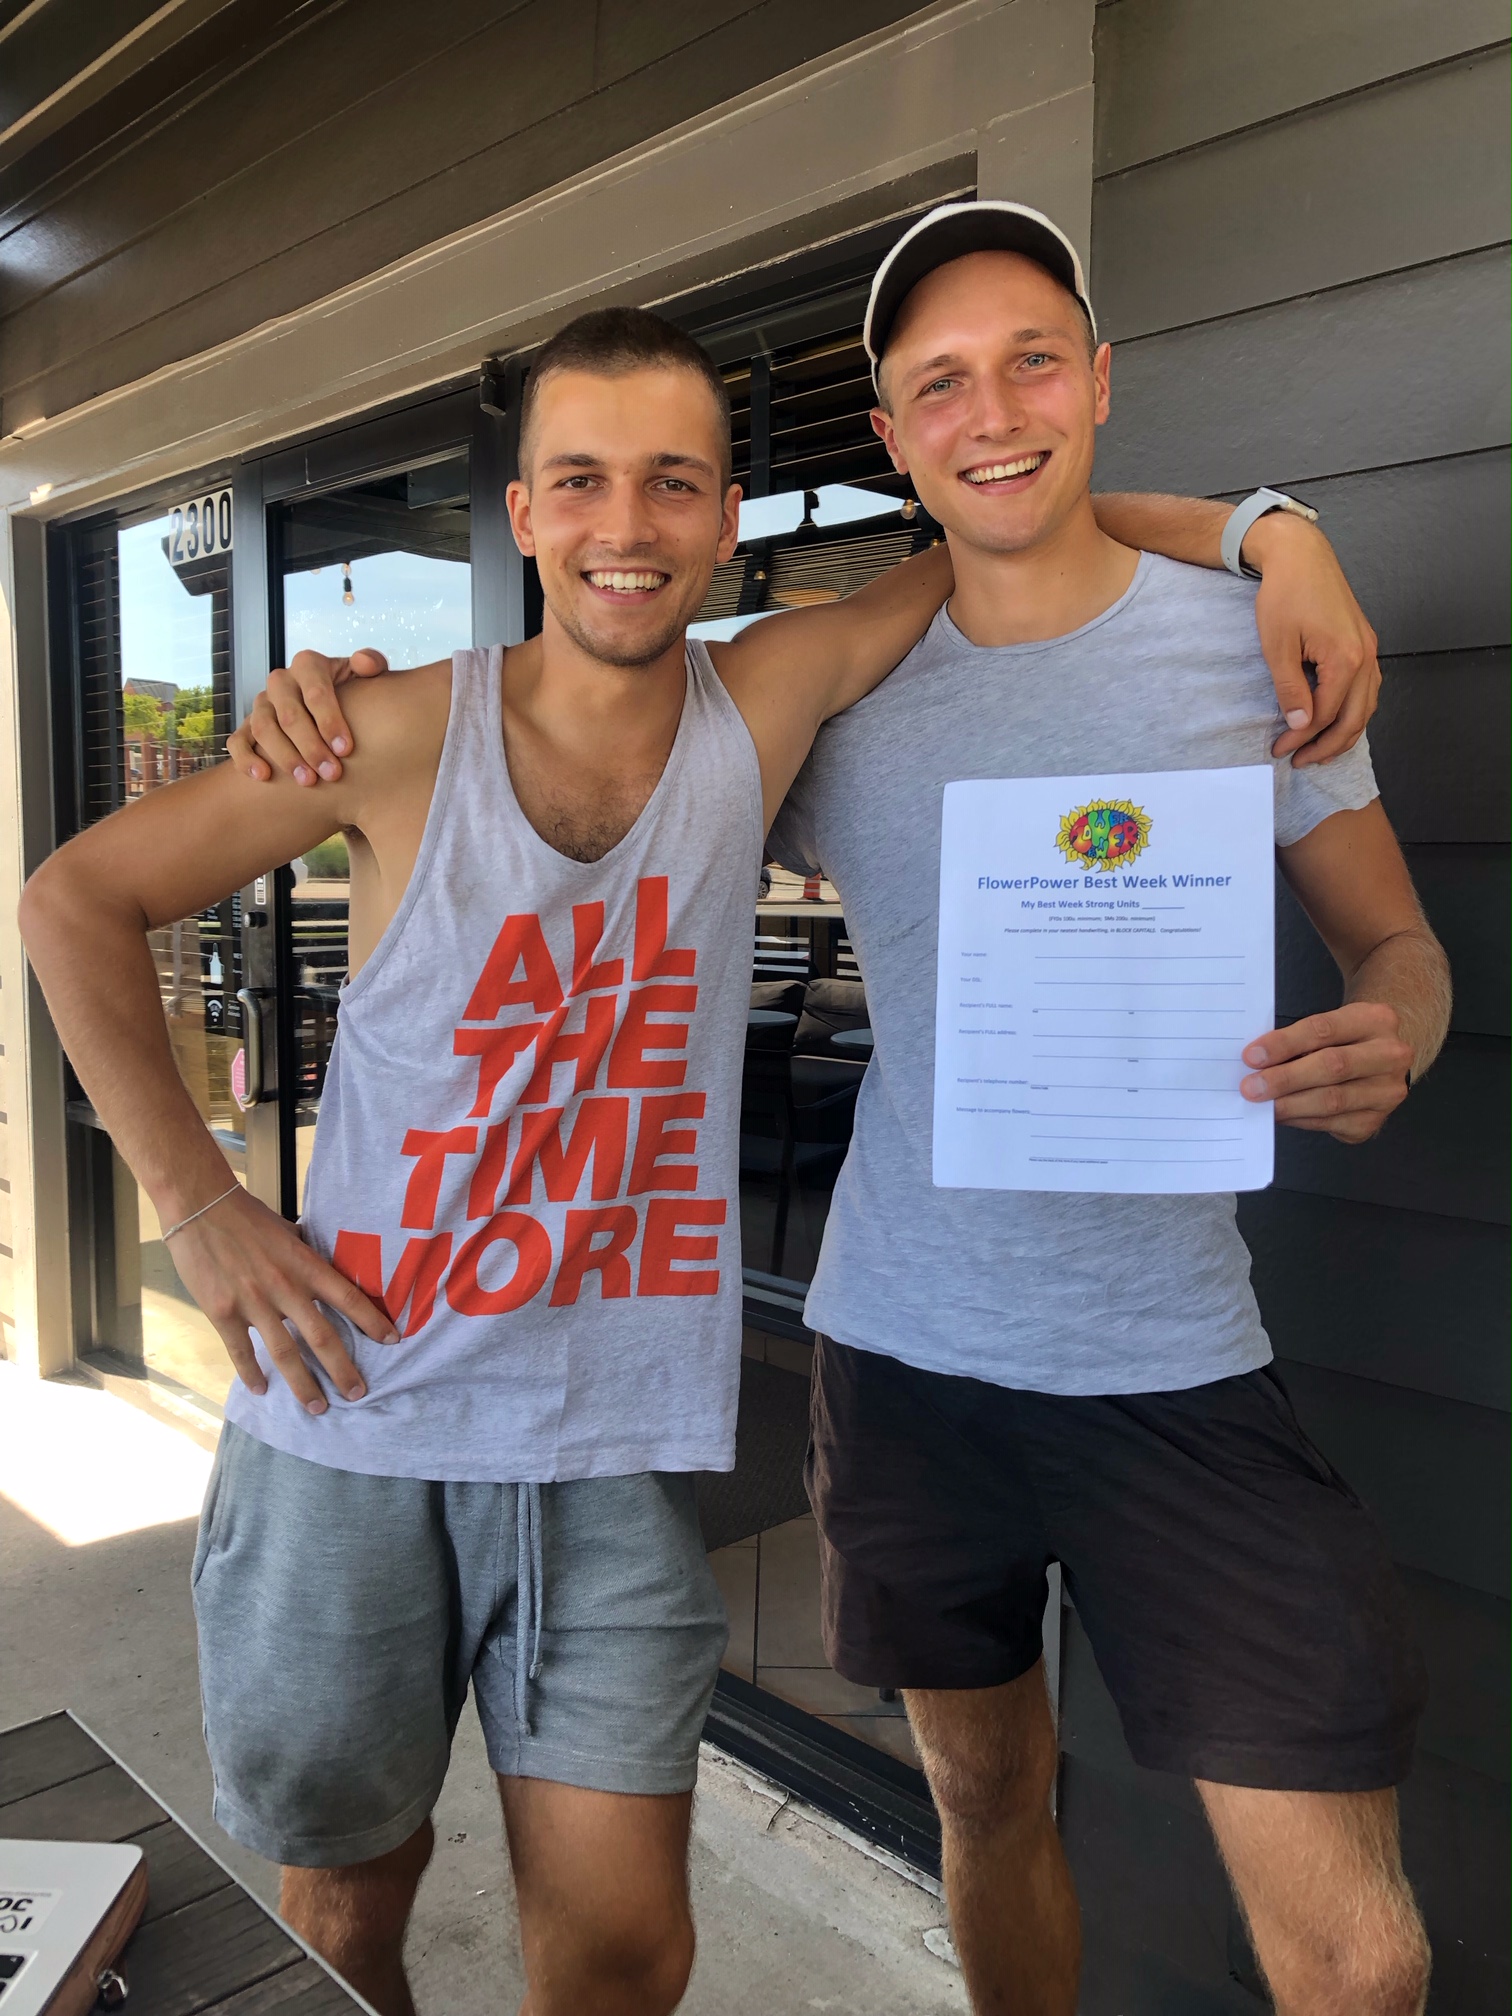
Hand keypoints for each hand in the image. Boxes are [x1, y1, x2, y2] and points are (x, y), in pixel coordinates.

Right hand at [164, 1184, 397, 1410]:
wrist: (200, 1208)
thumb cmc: (247, 1216)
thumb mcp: (289, 1232)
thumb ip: (307, 1256)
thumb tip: (328, 1269)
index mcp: (305, 1265)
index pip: (348, 1297)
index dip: (372, 1321)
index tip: (392, 1341)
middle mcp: (285, 1287)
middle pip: (322, 1337)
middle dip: (342, 1369)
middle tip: (358, 1394)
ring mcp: (254, 1303)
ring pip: (284, 1354)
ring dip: (303, 1385)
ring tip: (317, 1407)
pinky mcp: (223, 1312)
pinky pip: (241, 1351)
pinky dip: (251, 1374)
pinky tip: (261, 1390)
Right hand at [226, 648, 388, 783]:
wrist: (337, 709)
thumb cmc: (354, 694)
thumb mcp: (365, 677)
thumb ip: (372, 664)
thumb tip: (363, 663)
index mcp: (308, 666)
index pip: (315, 691)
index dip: (329, 720)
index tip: (345, 749)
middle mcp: (282, 682)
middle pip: (289, 714)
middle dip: (311, 746)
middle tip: (331, 773)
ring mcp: (262, 703)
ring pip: (263, 728)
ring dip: (284, 756)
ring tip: (307, 781)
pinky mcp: (248, 726)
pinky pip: (237, 741)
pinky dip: (246, 759)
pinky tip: (263, 777)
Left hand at [1240, 1003, 1411, 1142]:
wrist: (1380, 1060)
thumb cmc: (1345, 1040)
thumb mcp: (1331, 1025)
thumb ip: (1299, 1040)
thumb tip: (1257, 1062)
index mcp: (1375, 1019)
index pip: (1323, 1030)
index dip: (1285, 1044)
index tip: (1253, 1056)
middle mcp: (1389, 1055)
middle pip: (1333, 1067)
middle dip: (1286, 1078)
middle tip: (1252, 1087)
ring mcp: (1386, 1091)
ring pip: (1333, 1100)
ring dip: (1290, 1104)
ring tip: (1262, 1104)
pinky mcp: (1374, 1120)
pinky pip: (1331, 1123)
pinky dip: (1300, 1119)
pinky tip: (1282, 1114)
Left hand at [1245, 517, 1380, 767]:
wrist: (1300, 555)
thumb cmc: (1285, 593)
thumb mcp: (1277, 646)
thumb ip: (1291, 689)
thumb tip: (1299, 724)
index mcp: (1345, 658)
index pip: (1325, 715)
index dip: (1301, 738)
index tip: (1280, 749)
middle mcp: (1366, 656)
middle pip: (1355, 718)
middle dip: (1327, 745)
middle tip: (1301, 761)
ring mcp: (1370, 649)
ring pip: (1367, 705)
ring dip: (1344, 732)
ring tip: (1319, 750)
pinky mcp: (1365, 642)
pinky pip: (1368, 688)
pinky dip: (1354, 710)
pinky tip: (1336, 719)